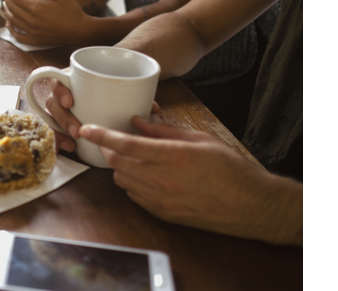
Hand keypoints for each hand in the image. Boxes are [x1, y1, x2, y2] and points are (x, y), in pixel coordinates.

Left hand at [3, 0, 92, 44]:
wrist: (79, 30)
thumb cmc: (72, 12)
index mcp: (37, 8)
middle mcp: (32, 21)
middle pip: (12, 8)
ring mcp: (32, 31)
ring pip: (12, 20)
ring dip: (6, 11)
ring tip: (6, 4)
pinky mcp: (35, 40)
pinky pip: (18, 36)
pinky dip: (11, 29)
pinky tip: (8, 24)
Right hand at [45, 80, 158, 151]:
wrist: (111, 93)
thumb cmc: (113, 89)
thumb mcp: (122, 89)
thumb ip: (134, 95)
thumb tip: (152, 108)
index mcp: (73, 79)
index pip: (57, 81)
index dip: (60, 91)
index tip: (70, 102)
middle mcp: (63, 93)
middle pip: (52, 103)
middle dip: (63, 117)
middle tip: (77, 129)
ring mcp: (61, 109)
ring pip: (52, 118)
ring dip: (60, 130)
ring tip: (74, 141)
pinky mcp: (61, 124)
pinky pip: (55, 131)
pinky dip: (59, 140)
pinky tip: (69, 147)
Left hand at [80, 117, 299, 243]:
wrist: (250, 205)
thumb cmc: (230, 169)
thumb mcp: (200, 140)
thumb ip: (164, 132)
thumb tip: (138, 123)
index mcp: (173, 156)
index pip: (126, 144)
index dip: (101, 135)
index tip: (86, 128)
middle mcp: (163, 179)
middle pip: (118, 162)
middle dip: (109, 149)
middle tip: (110, 141)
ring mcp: (162, 200)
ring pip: (123, 180)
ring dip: (120, 166)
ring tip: (132, 157)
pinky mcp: (164, 214)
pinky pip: (135, 196)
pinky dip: (132, 183)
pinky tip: (144, 176)